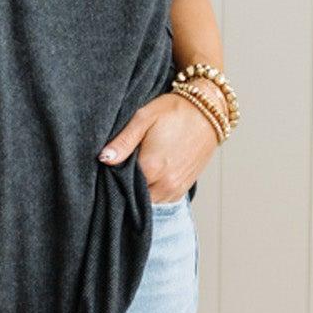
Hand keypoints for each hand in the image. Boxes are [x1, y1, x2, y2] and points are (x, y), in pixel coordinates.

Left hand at [98, 89, 218, 203]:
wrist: (208, 112)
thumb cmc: (175, 111)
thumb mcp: (144, 118)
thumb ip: (123, 141)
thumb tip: (104, 159)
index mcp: (152, 167)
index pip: (121, 184)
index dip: (113, 177)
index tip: (111, 168)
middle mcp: (165, 183)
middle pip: (134, 197)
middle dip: (126, 188)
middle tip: (122, 170)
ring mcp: (176, 189)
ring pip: (148, 202)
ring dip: (140, 192)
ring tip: (137, 173)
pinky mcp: (184, 189)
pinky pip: (162, 201)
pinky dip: (153, 193)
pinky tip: (150, 177)